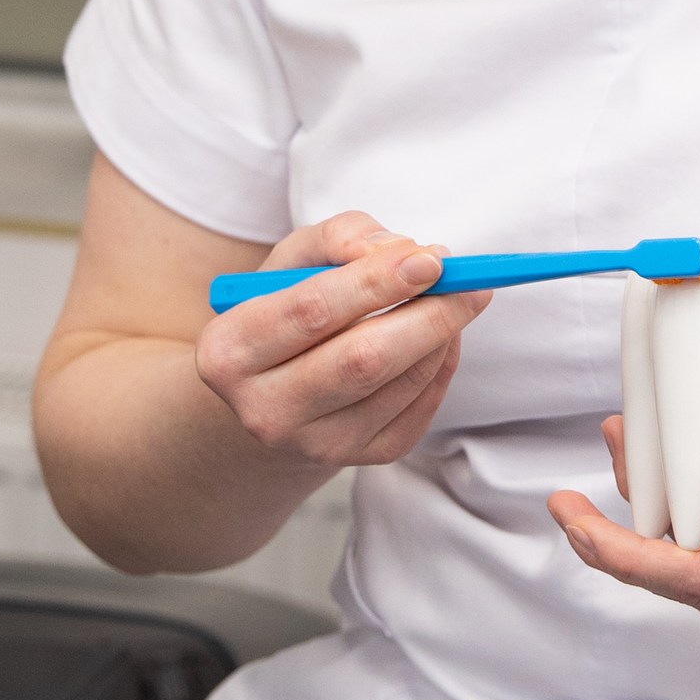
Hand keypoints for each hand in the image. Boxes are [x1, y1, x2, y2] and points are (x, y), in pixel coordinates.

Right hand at [197, 210, 487, 474]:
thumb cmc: (285, 310)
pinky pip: (417, 411)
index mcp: (230, 351)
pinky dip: (441, 366)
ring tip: (455, 300)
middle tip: (470, 282)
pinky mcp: (359, 461)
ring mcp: (313, 444)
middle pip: (363, 360)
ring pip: (398, 386)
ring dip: (441, 336)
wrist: (271, 393)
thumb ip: (339, 237)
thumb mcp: (291, 260)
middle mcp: (264, 409)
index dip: (376, 281)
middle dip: (427, 314)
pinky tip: (439, 337)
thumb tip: (400, 250)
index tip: (431, 258)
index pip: (312, 310)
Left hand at [547, 414, 699, 652]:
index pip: (692, 583)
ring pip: (698, 555)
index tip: (570, 518)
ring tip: (622, 440)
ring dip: (656, 506)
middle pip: (683, 576)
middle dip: (626, 527)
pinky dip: (692, 497)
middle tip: (579, 472)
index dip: (621, 552)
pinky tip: (675, 454)